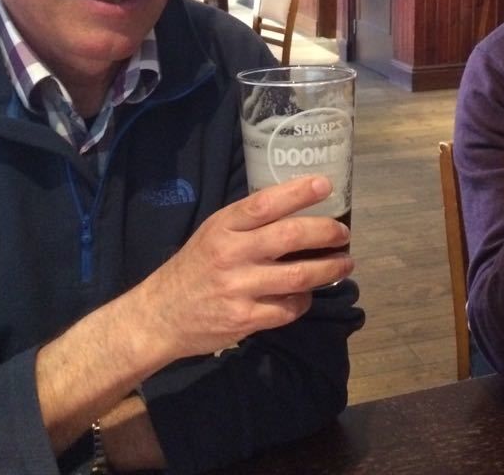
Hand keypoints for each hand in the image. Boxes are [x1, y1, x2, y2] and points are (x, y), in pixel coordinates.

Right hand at [133, 175, 352, 362]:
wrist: (159, 316)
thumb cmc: (193, 268)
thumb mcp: (212, 233)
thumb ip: (248, 223)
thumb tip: (297, 207)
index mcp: (223, 227)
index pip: (264, 204)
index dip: (297, 193)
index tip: (324, 185)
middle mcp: (231, 254)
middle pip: (289, 237)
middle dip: (325, 233)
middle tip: (343, 233)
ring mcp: (238, 288)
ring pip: (297, 276)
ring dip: (328, 269)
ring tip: (344, 263)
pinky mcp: (244, 319)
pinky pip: (288, 308)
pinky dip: (304, 300)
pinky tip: (307, 294)